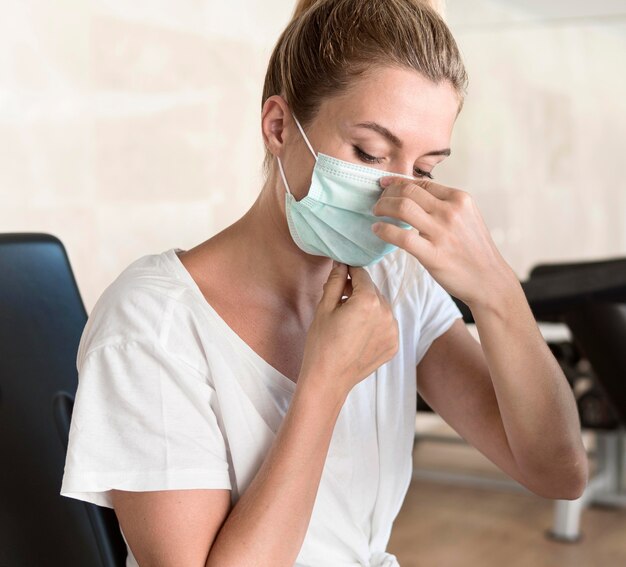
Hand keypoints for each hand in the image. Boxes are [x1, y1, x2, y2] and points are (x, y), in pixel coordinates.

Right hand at [298, 262, 398, 397]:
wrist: (328, 379)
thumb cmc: (321, 343)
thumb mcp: (324, 308)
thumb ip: (335, 282)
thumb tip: (341, 264)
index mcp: (368, 301)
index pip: (362, 274)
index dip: (350, 271)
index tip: (342, 271)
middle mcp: (386, 313)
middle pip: (373, 290)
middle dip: (358, 290)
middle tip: (339, 298)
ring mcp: (392, 331)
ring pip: (380, 307)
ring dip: (367, 307)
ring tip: (348, 319)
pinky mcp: (393, 345)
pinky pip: (385, 325)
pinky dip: (374, 324)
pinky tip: (357, 333)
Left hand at [371, 176, 517, 308]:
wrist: (489, 280)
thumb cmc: (475, 250)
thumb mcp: (467, 217)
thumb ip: (445, 205)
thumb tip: (414, 195)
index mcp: (460, 199)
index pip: (422, 183)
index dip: (398, 182)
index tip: (384, 185)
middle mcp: (451, 211)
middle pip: (408, 191)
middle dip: (387, 194)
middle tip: (378, 203)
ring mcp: (442, 232)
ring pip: (402, 207)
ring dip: (382, 207)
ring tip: (376, 213)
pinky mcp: (433, 254)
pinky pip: (401, 236)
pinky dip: (384, 230)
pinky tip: (377, 230)